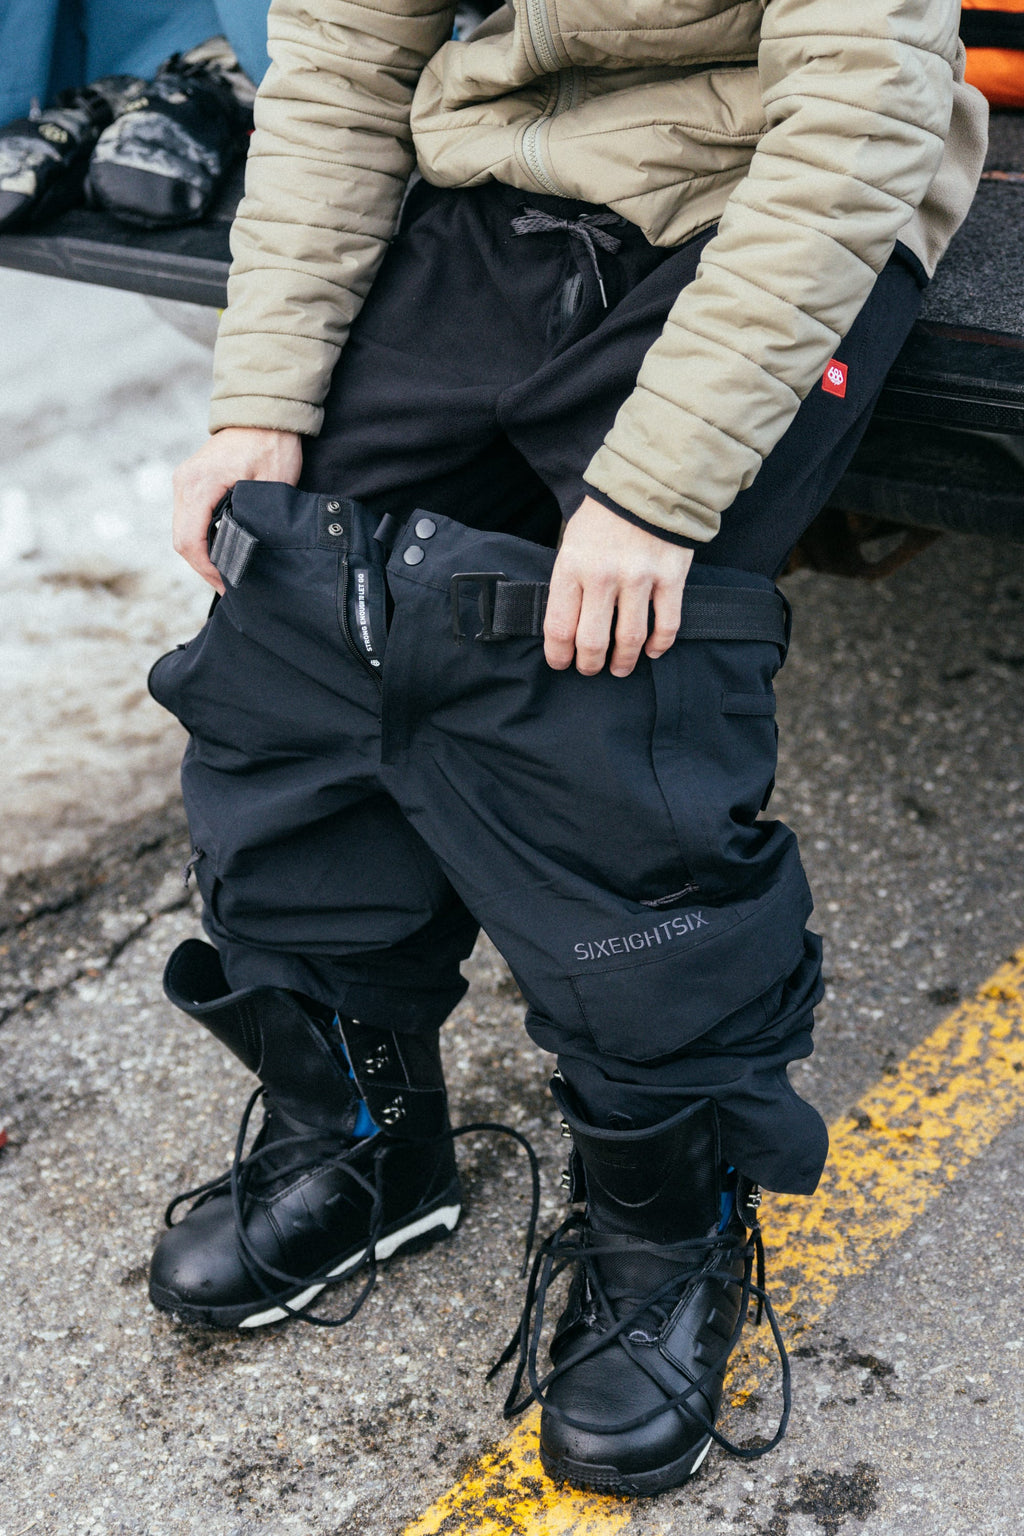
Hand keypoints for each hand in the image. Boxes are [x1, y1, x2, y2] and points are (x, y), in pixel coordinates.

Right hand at [172, 427, 303, 591]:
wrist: (265, 412)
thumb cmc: (271, 444)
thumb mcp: (271, 485)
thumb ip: (255, 519)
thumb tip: (247, 553)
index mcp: (199, 484)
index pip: (190, 540)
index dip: (207, 568)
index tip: (228, 584)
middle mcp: (184, 482)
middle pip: (181, 540)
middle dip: (203, 566)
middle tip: (229, 585)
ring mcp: (185, 481)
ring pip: (183, 531)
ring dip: (201, 554)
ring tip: (227, 572)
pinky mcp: (192, 481)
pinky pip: (189, 518)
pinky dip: (201, 538)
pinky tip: (222, 550)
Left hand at [544, 497, 693, 676]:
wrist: (647, 483)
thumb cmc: (603, 518)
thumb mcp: (572, 543)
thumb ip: (569, 582)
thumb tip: (567, 627)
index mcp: (572, 567)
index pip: (559, 626)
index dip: (558, 655)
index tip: (561, 663)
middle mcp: (603, 576)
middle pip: (592, 641)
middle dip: (589, 664)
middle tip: (591, 669)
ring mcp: (639, 578)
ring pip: (630, 639)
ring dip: (623, 662)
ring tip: (620, 668)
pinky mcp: (670, 578)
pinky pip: (667, 625)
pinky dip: (660, 645)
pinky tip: (652, 651)